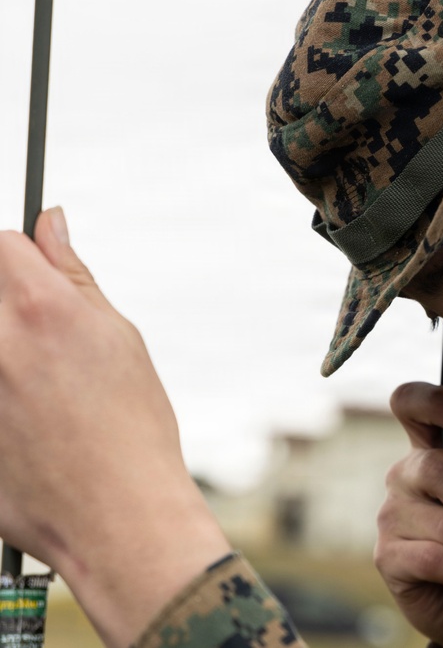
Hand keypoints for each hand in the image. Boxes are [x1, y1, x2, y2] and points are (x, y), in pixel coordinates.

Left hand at [0, 209, 229, 646]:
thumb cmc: (133, 431)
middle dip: (7, 299)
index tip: (33, 280)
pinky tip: (24, 416)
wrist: (117, 517)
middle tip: (36, 338)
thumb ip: (76, 277)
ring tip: (34, 384)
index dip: (22, 258)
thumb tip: (51, 223)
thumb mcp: (119, 341)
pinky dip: (2, 393)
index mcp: (45, 311)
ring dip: (5, 345)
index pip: (4, 244)